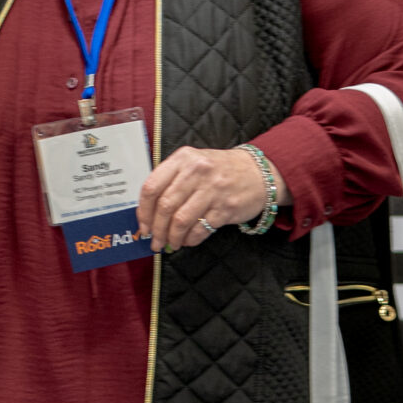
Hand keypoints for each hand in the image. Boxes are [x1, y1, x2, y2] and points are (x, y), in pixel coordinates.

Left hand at [136, 146, 288, 252]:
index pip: (152, 187)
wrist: (259, 172)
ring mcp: (213, 190)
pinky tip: (187, 240)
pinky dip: (190, 239)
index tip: (143, 226)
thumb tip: (148, 213)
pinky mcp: (226, 208)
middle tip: (154, 241)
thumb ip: (171, 180)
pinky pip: (200, 229)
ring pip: (180, 221)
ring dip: (172, 237)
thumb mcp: (193, 163)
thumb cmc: (220, 170)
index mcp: (183, 159)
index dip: (143, 211)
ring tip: (171, 243)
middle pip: (165, 207)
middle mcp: (197, 171)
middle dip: (156, 229)